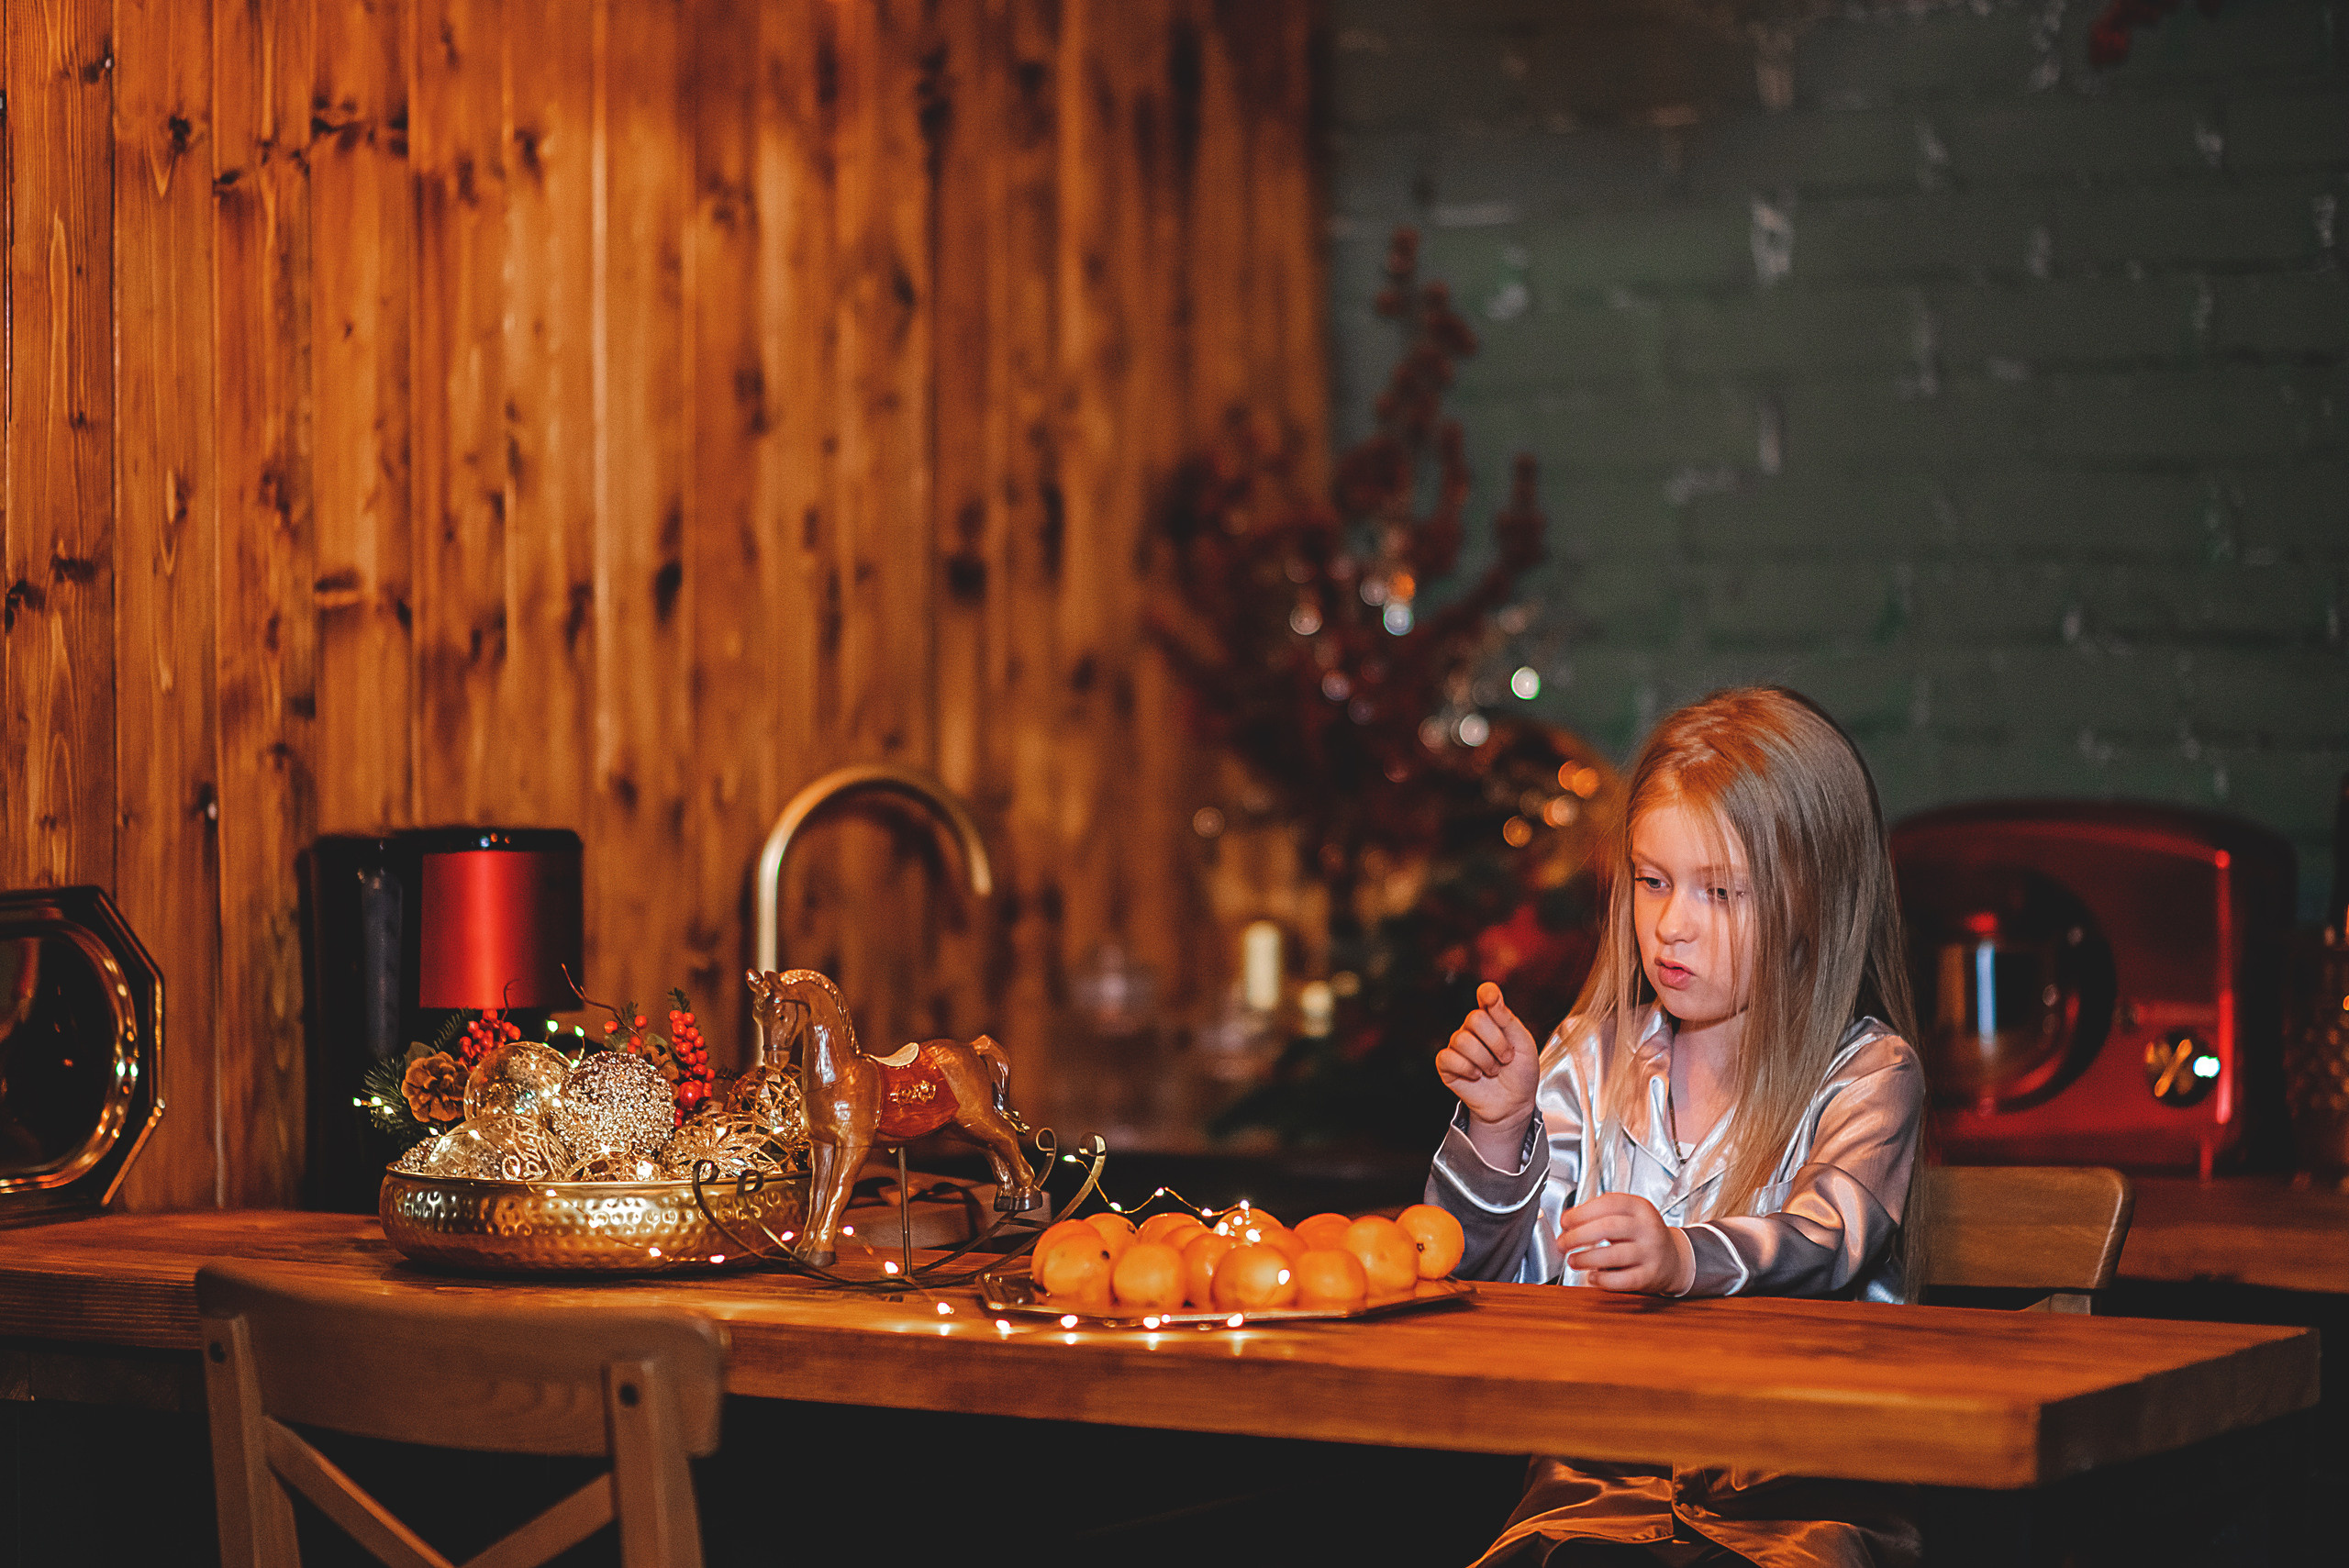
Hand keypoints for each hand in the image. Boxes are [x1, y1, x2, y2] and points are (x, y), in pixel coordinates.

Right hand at [1435, 983, 1540, 1158]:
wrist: (1513, 1104)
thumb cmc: (1520, 1073)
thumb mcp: (1523, 1044)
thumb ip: (1507, 1019)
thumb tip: (1491, 992)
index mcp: (1494, 1019)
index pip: (1486, 996)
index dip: (1487, 994)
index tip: (1491, 997)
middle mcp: (1473, 1029)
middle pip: (1475, 1019)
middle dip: (1496, 1043)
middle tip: (1505, 1058)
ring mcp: (1458, 1046)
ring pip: (1463, 1040)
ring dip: (1485, 1061)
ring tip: (1493, 1070)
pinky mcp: (1446, 1064)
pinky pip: (1448, 1057)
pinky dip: (1467, 1069)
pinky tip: (1476, 1076)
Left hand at [1558, 1193, 1693, 1295]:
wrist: (1673, 1260)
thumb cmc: (1641, 1235)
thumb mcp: (1629, 1214)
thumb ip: (1601, 1212)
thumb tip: (1568, 1221)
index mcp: (1640, 1207)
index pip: (1607, 1203)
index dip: (1581, 1212)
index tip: (1565, 1221)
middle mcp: (1647, 1228)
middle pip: (1607, 1227)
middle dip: (1578, 1236)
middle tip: (1563, 1243)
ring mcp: (1651, 1252)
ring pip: (1613, 1254)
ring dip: (1586, 1258)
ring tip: (1573, 1260)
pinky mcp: (1649, 1276)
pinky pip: (1623, 1279)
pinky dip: (1603, 1279)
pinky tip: (1592, 1276)